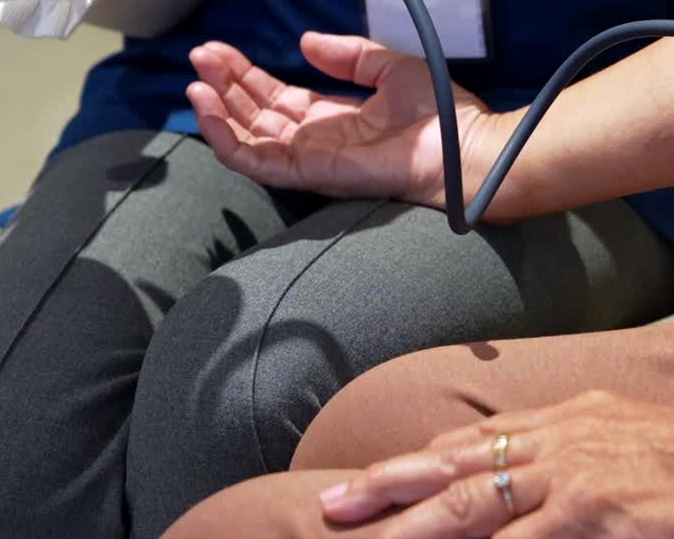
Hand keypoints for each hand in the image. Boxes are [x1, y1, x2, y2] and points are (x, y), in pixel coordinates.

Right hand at [188, 32, 501, 205]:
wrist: (466, 145)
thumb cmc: (440, 110)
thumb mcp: (388, 66)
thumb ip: (346, 54)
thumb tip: (303, 41)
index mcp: (331, 115)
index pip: (274, 95)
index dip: (244, 73)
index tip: (217, 49)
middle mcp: (314, 139)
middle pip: (254, 113)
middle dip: (224, 84)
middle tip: (199, 54)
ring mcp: (309, 158)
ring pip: (248, 138)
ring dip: (218, 111)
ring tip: (195, 82)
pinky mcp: (310, 173)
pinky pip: (258, 162)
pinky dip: (228, 140)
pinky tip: (209, 112)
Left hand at [320, 391, 673, 537]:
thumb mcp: (614, 438)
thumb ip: (563, 452)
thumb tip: (519, 469)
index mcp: (559, 421)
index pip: (469, 440)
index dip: (414, 460)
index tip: (371, 478)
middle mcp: (553, 438)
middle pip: (451, 462)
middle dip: (387, 483)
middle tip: (333, 503)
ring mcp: (568, 472)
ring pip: (470, 501)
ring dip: (411, 526)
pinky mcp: (590, 506)